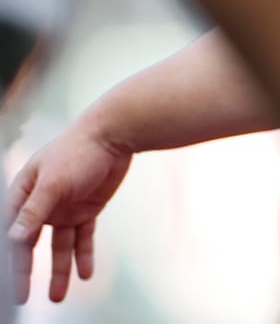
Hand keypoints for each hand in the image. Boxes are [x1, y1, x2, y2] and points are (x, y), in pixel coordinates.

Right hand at [4, 122, 132, 303]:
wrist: (114, 135)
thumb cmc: (77, 151)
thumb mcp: (53, 182)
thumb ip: (34, 210)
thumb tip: (14, 238)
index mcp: (23, 194)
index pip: (12, 232)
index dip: (9, 256)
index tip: (8, 281)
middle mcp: (41, 204)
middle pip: (30, 244)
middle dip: (25, 272)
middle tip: (21, 298)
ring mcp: (64, 208)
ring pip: (58, 246)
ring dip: (59, 270)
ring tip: (58, 297)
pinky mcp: (87, 209)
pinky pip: (83, 238)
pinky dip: (84, 255)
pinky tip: (86, 275)